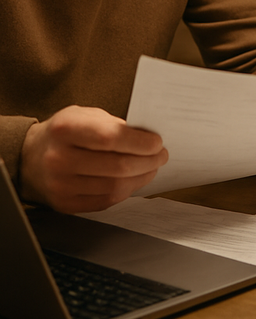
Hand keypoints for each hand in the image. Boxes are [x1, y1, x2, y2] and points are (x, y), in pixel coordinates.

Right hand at [19, 105, 167, 213]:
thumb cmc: (65, 132)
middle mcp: (59, 158)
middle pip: (118, 166)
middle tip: (161, 155)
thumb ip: (114, 124)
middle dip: (148, 161)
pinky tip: (133, 180)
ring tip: (151, 167)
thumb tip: (149, 137)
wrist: (30, 157)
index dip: (141, 142)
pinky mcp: (65, 203)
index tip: (157, 142)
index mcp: (65, 129)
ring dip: (141, 177)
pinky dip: (126, 190)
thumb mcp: (86, 115)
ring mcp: (60, 184)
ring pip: (115, 186)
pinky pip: (106, 201)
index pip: (112, 138)